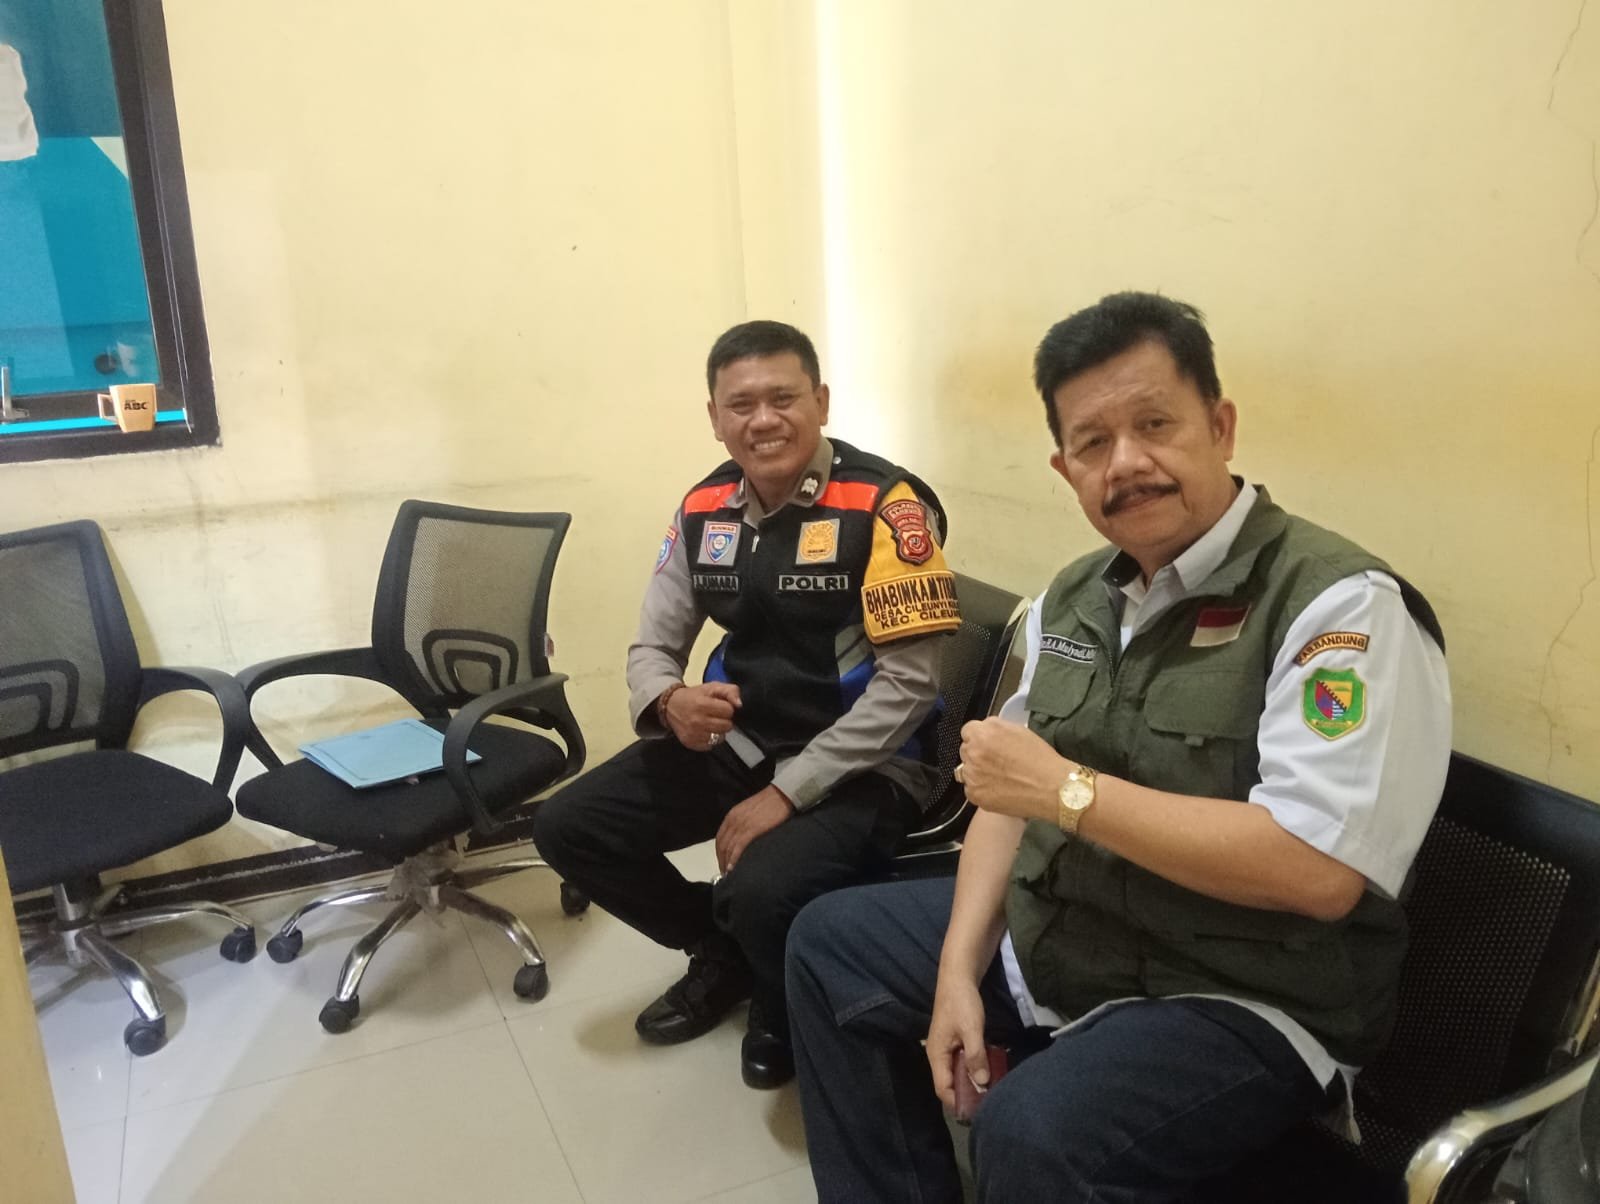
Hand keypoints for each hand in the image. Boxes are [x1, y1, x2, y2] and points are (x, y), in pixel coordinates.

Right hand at [663, 682, 740, 750]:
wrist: (671, 706)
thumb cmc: (694, 696)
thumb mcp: (712, 687)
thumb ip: (730, 691)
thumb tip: (739, 704)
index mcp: (702, 704)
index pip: (729, 711)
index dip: (727, 707)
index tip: (719, 706)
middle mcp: (697, 721)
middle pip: (727, 726)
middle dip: (724, 719)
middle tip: (715, 715)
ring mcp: (693, 734)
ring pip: (720, 737)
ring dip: (718, 730)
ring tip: (710, 722)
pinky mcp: (690, 743)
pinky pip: (710, 745)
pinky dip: (710, 739)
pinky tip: (704, 730)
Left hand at [715, 784, 792, 872]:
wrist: (781, 795)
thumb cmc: (769, 803)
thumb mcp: (749, 811)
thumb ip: (742, 823)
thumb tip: (741, 839)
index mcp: (732, 816)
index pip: (720, 838)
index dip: (719, 853)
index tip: (722, 863)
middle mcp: (733, 820)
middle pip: (722, 845)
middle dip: (721, 860)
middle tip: (725, 874)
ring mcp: (741, 825)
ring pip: (728, 848)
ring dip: (726, 863)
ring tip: (729, 875)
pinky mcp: (751, 830)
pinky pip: (738, 847)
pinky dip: (734, 859)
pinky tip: (733, 868)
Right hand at [926, 973, 987, 1109]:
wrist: (959, 977)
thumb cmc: (962, 1003)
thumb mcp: (971, 1029)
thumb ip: (976, 1056)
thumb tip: (982, 1084)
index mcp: (936, 1055)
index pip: (943, 1089)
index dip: (958, 1103)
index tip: (978, 1112)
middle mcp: (938, 1055)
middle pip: (950, 1084)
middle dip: (967, 1095)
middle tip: (988, 1103)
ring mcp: (947, 1049)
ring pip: (957, 1074)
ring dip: (972, 1082)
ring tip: (991, 1090)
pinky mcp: (955, 1043)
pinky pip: (962, 1063)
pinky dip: (974, 1070)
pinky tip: (988, 1071)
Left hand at [958, 717, 1070, 822]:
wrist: (1051, 788)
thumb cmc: (1040, 758)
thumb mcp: (1018, 730)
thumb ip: (995, 728)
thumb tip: (986, 733)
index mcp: (983, 734)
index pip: (968, 731)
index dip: (980, 737)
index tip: (988, 744)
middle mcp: (973, 753)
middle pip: (966, 750)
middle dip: (978, 754)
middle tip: (997, 762)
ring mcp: (972, 776)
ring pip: (967, 771)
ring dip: (978, 772)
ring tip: (1000, 778)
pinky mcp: (975, 795)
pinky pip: (971, 789)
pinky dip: (981, 789)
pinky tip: (999, 789)